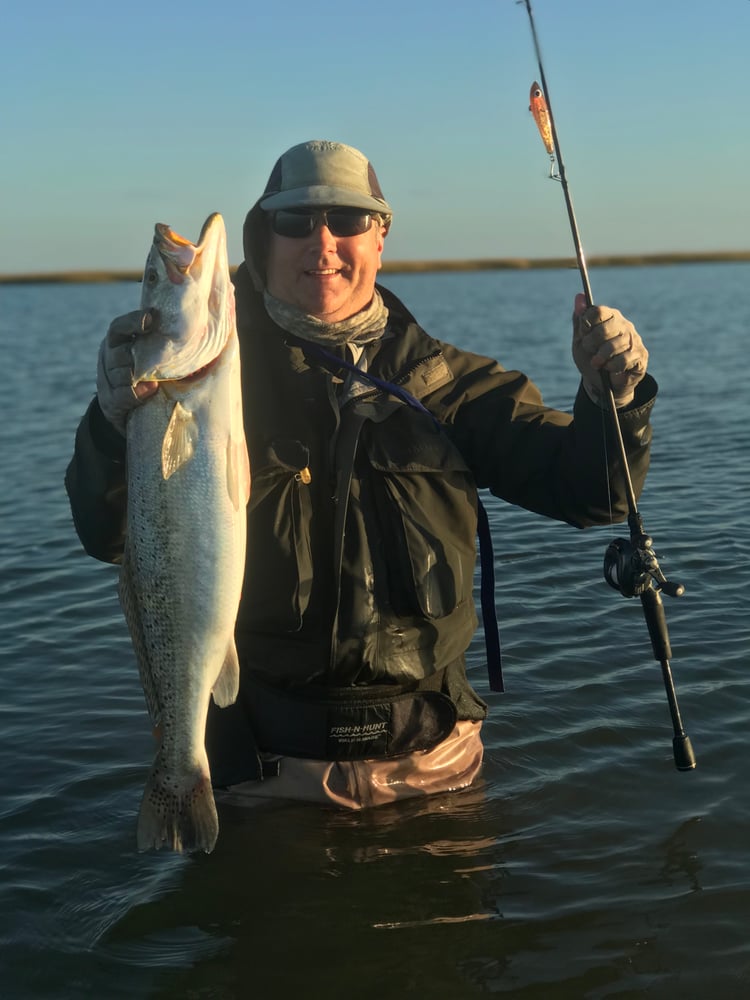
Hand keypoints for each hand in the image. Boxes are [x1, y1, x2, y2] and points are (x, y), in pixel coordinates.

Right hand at [96, 310, 158, 433]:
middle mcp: (108, 357)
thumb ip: (165, 344)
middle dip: (139, 358)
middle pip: (120, 353)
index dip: (133, 322)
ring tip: (154, 381)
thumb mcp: (155, 357)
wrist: (133, 412)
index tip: (151, 318)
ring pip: (121, 374)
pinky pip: (122, 395)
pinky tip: (149, 392)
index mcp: (117, 341)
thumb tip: (205, 328)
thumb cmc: (152, 375)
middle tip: (156, 363)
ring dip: (137, 378)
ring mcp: (105, 380)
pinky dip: (135, 394)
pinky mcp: (108, 402)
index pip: (119, 327)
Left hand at [572, 293, 647, 406]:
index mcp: (609, 317)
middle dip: (591, 344)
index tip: (583, 335)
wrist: (603, 385)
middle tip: (589, 351)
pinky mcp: (641, 355)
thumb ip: (579, 320)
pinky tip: (610, 370)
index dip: (586, 325)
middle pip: (603, 329)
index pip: (597, 311)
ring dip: (600, 359)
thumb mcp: (580, 341)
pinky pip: (623, 360)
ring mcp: (634, 340)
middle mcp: (624, 325)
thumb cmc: (591, 359)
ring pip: (612, 347)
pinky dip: (612, 368)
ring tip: (598, 364)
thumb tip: (579, 296)